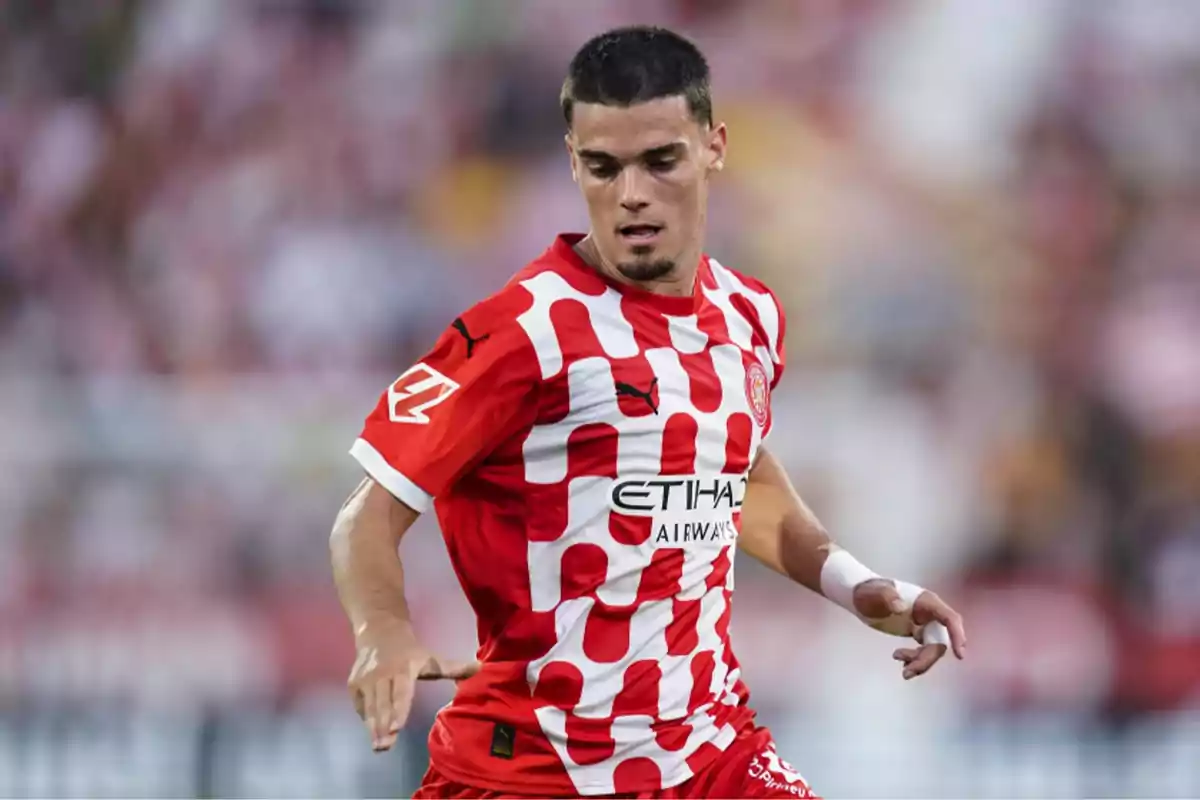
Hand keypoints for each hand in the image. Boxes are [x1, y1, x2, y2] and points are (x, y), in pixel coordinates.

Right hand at [347, 622, 479, 751]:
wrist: (379, 632)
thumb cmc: (410, 652)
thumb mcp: (432, 658)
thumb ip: (454, 668)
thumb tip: (482, 668)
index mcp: (404, 668)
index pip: (401, 693)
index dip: (398, 710)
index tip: (396, 728)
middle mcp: (382, 674)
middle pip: (383, 704)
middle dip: (383, 726)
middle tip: (385, 746)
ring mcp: (365, 679)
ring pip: (370, 707)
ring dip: (373, 728)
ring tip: (378, 746)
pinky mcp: (354, 684)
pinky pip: (360, 705)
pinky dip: (366, 718)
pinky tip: (372, 732)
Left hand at [852, 578, 966, 679]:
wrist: (859, 597)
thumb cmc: (868, 591)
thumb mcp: (875, 593)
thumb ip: (887, 597)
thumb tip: (900, 607)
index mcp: (926, 601)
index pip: (949, 618)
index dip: (957, 635)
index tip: (959, 654)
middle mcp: (930, 613)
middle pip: (940, 640)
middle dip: (927, 659)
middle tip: (907, 671)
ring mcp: (924, 623)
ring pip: (933, 649)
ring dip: (921, 662)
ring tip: (903, 671)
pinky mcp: (917, 631)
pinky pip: (924, 650)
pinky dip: (915, 660)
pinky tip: (901, 660)